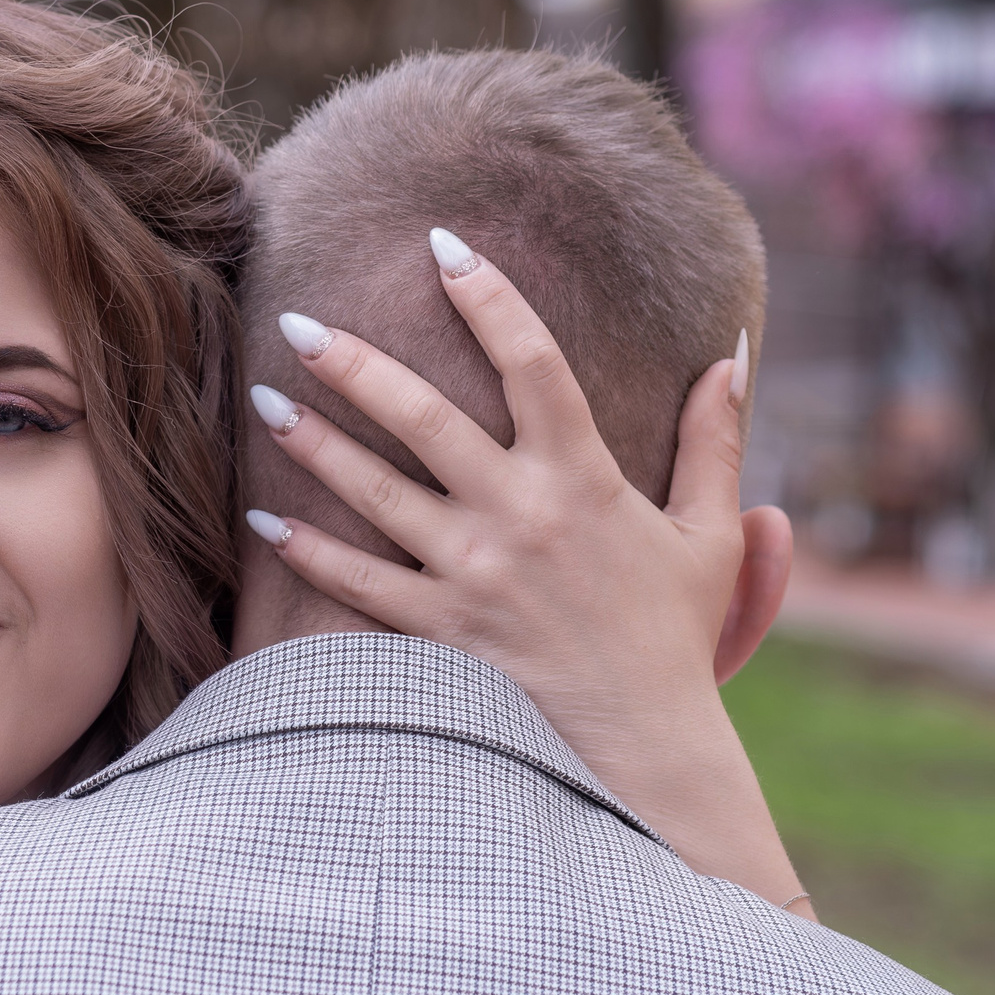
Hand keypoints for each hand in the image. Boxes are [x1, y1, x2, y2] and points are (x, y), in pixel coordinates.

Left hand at [245, 229, 806, 912]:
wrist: (644, 749)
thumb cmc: (674, 637)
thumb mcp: (712, 535)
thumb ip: (716, 441)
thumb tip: (732, 353)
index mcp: (587, 477)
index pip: (533, 361)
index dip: (488, 296)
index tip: (443, 245)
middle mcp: (521, 515)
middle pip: (426, 416)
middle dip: (357, 363)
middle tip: (299, 320)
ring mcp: (473, 574)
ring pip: (376, 492)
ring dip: (315, 442)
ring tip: (264, 397)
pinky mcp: (440, 630)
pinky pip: (358, 583)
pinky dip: (308, 550)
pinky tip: (263, 516)